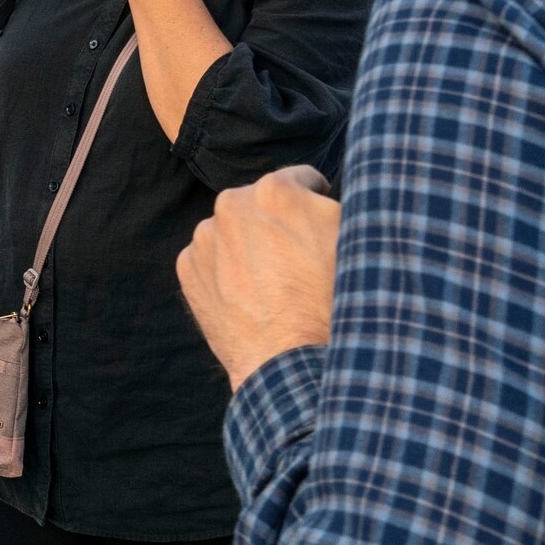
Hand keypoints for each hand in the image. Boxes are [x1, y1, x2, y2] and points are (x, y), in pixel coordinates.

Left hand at [177, 165, 340, 389]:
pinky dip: (227, 270)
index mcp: (275, 190)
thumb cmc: (334, 304)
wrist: (292, 365)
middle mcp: (231, 204)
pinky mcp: (188, 268)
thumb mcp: (357, 242)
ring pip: (234, 231)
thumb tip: (329, 195)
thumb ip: (341, 205)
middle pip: (262, 204)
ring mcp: (205, 238)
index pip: (302, 179)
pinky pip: (211, 258)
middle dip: (278, 223)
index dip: (317, 200)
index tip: (322, 226)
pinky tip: (252, 295)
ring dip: (251, 246)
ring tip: (276, 283)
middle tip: (299, 260)